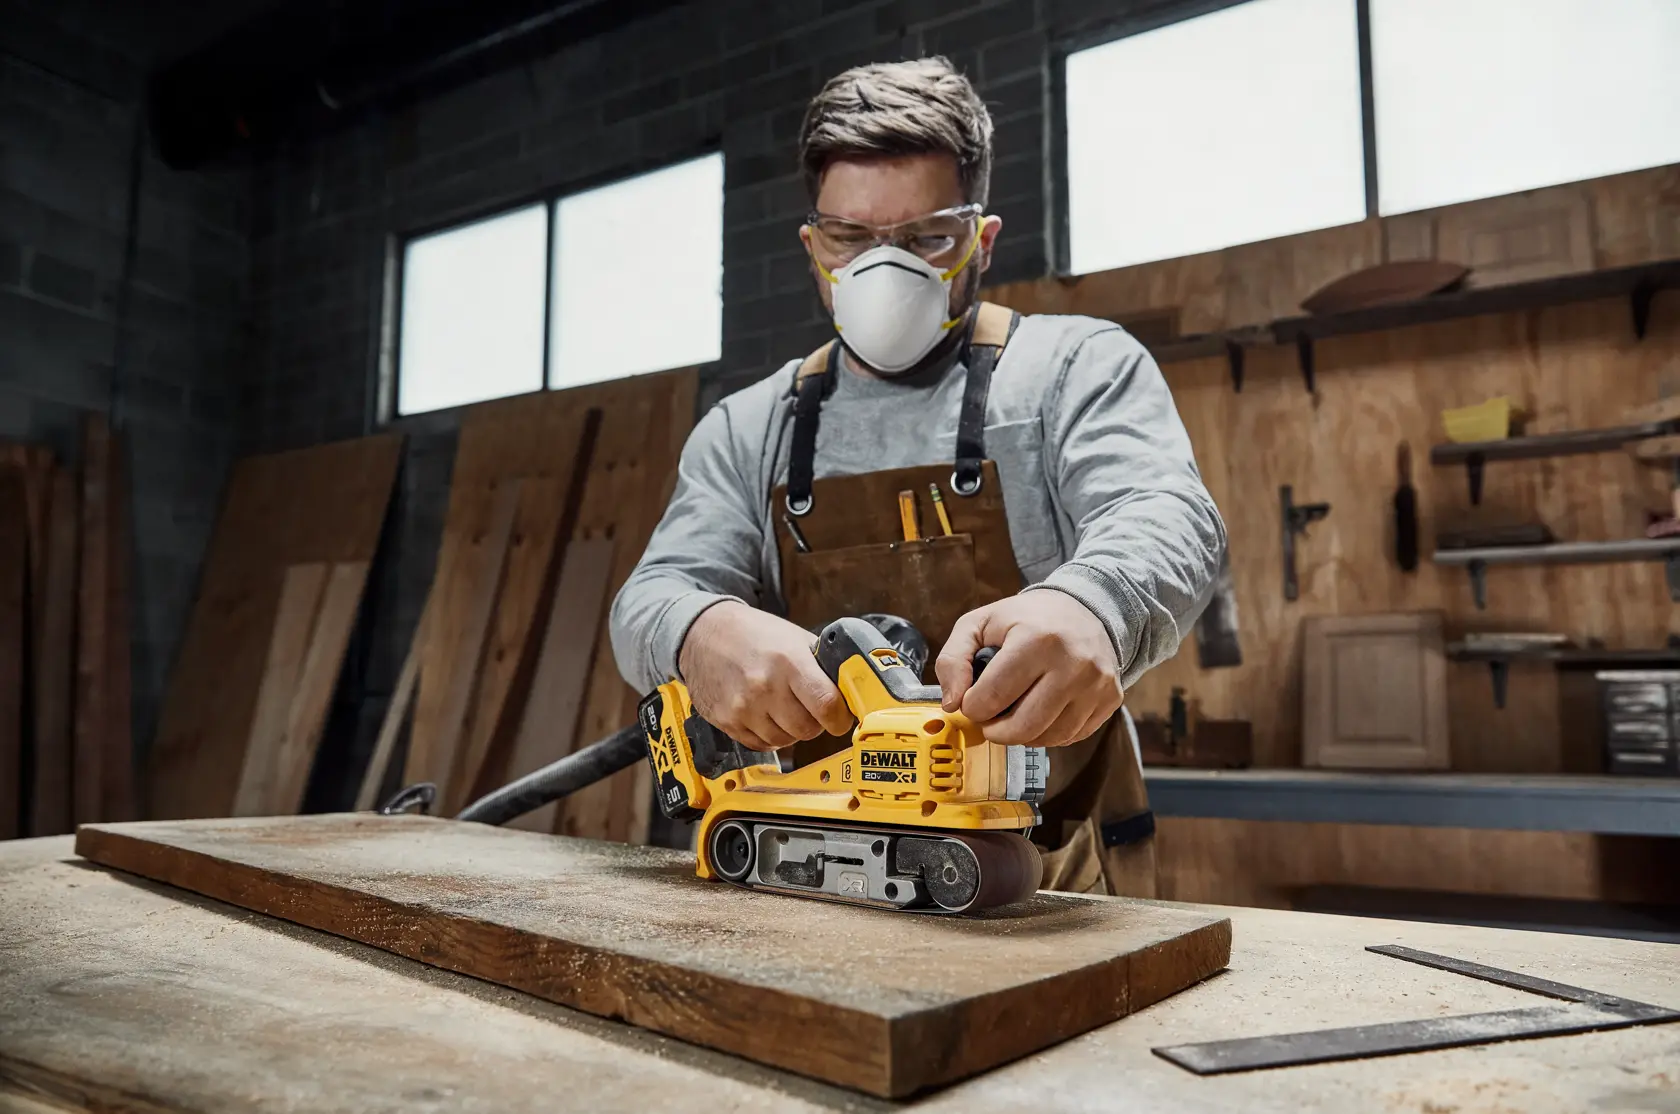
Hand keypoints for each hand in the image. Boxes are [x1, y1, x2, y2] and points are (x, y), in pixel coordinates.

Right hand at [677, 601, 853, 750]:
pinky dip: (768, 735)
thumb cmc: (751, 633)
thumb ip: (821, 665)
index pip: (827, 705)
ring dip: (791, 730)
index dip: (840, 717)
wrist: (702, 633)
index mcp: (788, 661)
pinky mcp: (727, 722)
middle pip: (808, 729)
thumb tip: (849, 689)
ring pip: (785, 741)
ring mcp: (743, 707)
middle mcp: (765, 686)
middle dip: (815, 723)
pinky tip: (765, 714)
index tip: (841, 717)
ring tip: (784, 707)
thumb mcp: (793, 638)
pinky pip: (761, 744)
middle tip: (810, 709)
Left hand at [935, 592, 1122, 747]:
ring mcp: (1096, 684)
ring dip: (1021, 735)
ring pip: (1047, 738)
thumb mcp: (980, 623)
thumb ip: (953, 659)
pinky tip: (1040, 714)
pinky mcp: (1110, 699)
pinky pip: (1071, 737)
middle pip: (1021, 727)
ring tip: (1013, 715)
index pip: (990, 697)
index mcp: (1035, 639)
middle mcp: (1072, 663)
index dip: (971, 707)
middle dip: (994, 731)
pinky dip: (1048, 734)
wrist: (1087, 609)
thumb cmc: (1028, 619)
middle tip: (989, 719)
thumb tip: (952, 703)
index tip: (972, 700)